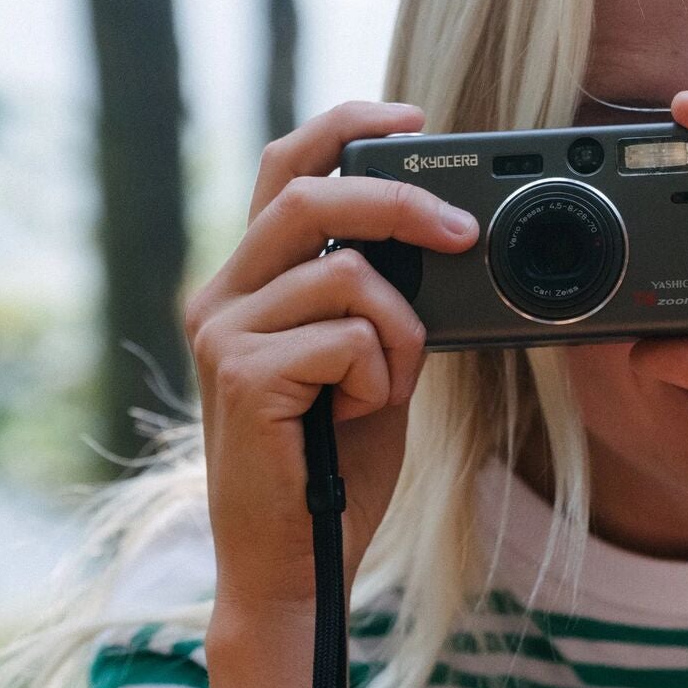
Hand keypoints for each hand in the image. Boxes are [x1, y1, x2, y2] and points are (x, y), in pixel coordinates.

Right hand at [184, 99, 477, 616]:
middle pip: (311, 191)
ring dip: (398, 333)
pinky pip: (347, 335)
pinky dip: (379, 377)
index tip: (412, 118)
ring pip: (345, 272)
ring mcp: (224, 331)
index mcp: (250, 283)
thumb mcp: (368, 368)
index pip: (285, 166)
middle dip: (400, 200)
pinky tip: (355, 417)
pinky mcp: (241, 373)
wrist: (293, 568)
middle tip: (464, 231)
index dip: (345, 124)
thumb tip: (436, 239)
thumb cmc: (332, 474)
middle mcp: (223, 295)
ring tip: (382, 390)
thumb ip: (379, 303)